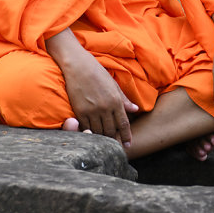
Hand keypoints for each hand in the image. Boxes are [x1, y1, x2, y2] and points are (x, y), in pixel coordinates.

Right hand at [45, 28, 137, 146]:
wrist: (78, 66)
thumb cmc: (97, 72)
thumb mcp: (113, 84)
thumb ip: (124, 99)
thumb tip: (135, 109)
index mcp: (116, 100)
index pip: (123, 123)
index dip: (126, 135)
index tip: (128, 144)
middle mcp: (105, 108)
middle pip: (112, 131)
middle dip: (115, 140)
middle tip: (116, 146)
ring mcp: (92, 111)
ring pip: (99, 132)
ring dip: (103, 139)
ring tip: (105, 144)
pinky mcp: (80, 112)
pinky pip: (86, 128)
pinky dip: (90, 134)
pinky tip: (92, 136)